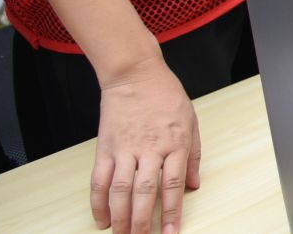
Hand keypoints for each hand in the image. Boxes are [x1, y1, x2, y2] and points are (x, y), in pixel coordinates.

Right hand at [92, 58, 199, 233]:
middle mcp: (150, 149)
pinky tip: (101, 219)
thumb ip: (193, 155)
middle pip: (145, 193)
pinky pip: (99, 180)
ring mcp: (125, 149)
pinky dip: (98, 202)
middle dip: (142, 222)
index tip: (171, 233)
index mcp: (175, 143)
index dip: (172, 212)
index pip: (173, 184)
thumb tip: (195, 185)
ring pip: (121, 190)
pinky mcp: (105, 148)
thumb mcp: (191, 121)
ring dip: (120, 218)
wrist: (135, 75)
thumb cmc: (166, 96)